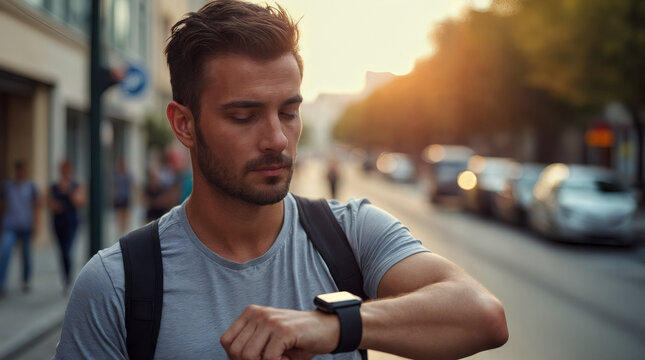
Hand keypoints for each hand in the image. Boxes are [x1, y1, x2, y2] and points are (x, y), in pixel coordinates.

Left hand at [220, 305, 339, 359]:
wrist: (327, 328)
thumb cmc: (297, 339)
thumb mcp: (267, 340)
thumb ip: (250, 346)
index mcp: (251, 313)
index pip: (227, 341)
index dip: (237, 358)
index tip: (257, 359)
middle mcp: (258, 313)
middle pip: (237, 351)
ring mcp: (271, 320)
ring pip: (249, 356)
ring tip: (280, 358)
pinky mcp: (284, 330)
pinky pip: (269, 358)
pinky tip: (289, 358)